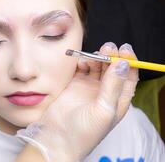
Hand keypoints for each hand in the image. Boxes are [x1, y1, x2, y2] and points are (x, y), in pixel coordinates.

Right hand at [17, 42, 138, 161]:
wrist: (56, 138)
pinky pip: (81, 69)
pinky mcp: (74, 86)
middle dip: (112, 57)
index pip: (129, 77)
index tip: (124, 50)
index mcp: (117, 101)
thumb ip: (113, 86)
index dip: (129, 62)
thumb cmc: (83, 131)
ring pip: (98, 67)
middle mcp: (104, 93)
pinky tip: (81, 62)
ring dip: (97, 58)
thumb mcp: (103, 110)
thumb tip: (124, 63)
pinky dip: (82, 62)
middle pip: (113, 69)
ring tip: (93, 56)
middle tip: (107, 47)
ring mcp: (89, 89)